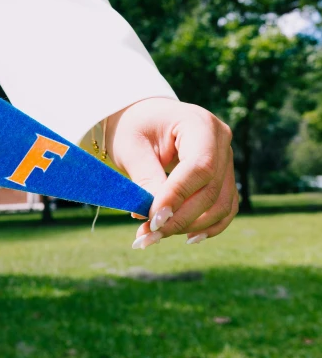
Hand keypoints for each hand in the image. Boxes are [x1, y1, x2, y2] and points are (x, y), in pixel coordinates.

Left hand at [105, 98, 237, 248]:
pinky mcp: (223, 176)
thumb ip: (146, 179)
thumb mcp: (132, 148)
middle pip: (210, 189)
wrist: (141, 120)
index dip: (178, 196)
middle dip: (179, 218)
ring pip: (220, 203)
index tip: (153, 219)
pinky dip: (207, 226)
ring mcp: (226, 159)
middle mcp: (220, 140)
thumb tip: (156, 217)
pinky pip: (225, 207)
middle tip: (146, 236)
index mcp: (199, 123)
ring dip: (189, 226)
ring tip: (154, 237)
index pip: (199, 166)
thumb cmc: (133, 128)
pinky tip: (186, 237)